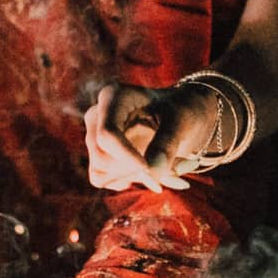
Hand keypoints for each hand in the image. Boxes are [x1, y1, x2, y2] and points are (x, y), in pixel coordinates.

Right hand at [84, 82, 221, 191]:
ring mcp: (94, 136)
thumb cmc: (182, 112)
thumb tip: (152, 172)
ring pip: (100, 173)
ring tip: (158, 164)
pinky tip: (146, 168)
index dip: (127, 157)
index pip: (107, 134)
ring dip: (132, 177)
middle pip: (102, 158)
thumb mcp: (181, 121)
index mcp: (113, 96)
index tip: (151, 167)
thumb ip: (167, 143)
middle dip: (132, 169)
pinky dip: (128, 180)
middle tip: (165, 165)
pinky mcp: (98, 155)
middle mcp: (97, 115)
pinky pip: (103, 180)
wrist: (183, 119)